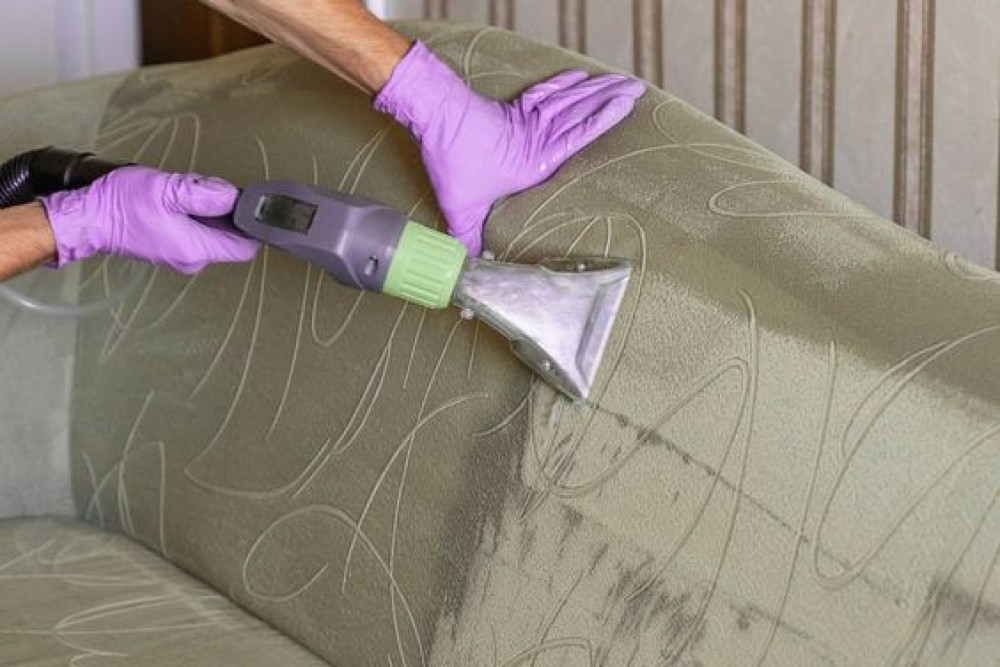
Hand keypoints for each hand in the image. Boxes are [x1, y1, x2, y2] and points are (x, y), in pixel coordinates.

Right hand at [41, 166, 258, 273]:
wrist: (86, 219)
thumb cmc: (120, 206)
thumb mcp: (165, 190)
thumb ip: (202, 193)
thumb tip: (231, 196)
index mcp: (196, 249)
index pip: (245, 248)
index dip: (251, 226)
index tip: (246, 205)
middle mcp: (192, 258)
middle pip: (230, 238)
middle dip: (226, 212)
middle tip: (204, 191)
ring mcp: (181, 254)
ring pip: (212, 233)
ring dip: (207, 212)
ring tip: (184, 194)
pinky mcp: (170, 246)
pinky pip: (195, 232)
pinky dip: (193, 215)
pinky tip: (176, 201)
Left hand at [374, 41, 644, 255]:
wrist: (435, 115)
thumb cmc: (453, 159)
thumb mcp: (461, 206)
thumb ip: (469, 237)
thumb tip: (470, 267)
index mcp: (536, 161)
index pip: (581, 135)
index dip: (606, 118)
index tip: (628, 104)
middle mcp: (538, 136)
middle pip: (582, 111)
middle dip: (611, 96)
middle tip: (638, 86)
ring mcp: (527, 118)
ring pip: (570, 99)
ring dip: (596, 88)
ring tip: (621, 80)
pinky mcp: (514, 107)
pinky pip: (546, 92)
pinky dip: (565, 83)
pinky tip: (581, 77)